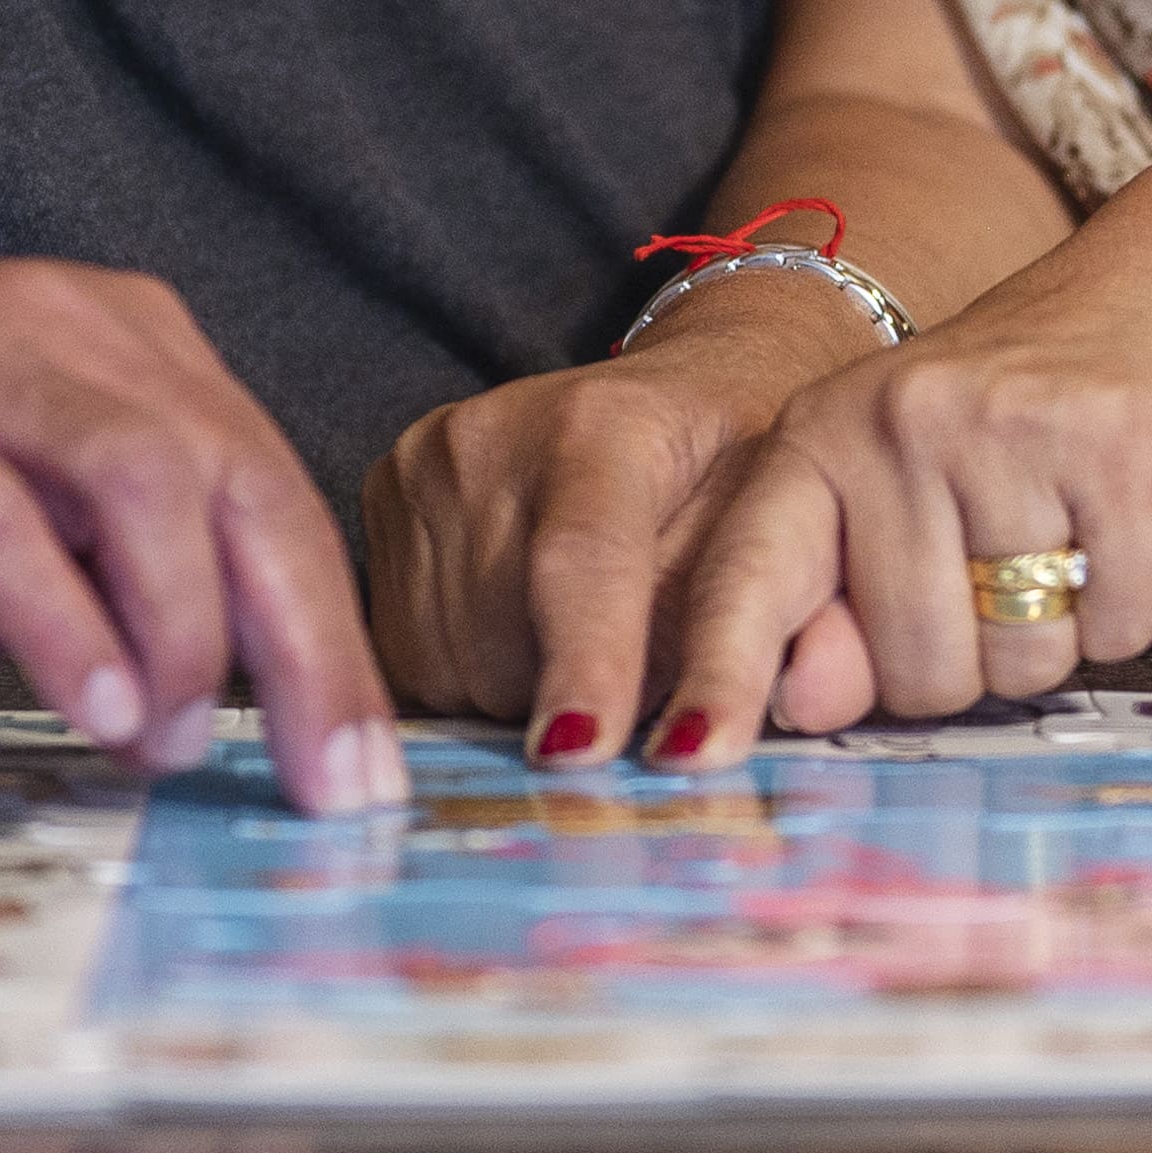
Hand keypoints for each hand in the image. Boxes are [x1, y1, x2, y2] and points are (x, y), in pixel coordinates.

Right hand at [0, 260, 402, 813]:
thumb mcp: (15, 530)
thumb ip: (119, 587)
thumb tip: (223, 713)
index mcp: (131, 345)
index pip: (275, 491)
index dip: (334, 635)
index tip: (364, 766)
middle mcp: (71, 330)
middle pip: (242, 479)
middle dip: (307, 645)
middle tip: (328, 781)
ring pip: (144, 477)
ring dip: (181, 628)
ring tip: (169, 743)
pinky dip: (60, 618)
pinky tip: (91, 706)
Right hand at [365, 294, 877, 760]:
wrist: (675, 398)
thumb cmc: (736, 477)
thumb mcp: (773, 534)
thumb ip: (738, 626)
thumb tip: (692, 741)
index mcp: (604, 423)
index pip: (583, 561)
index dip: (584, 665)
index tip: (582, 755)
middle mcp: (490, 436)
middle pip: (505, 640)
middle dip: (566, 703)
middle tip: (632, 697)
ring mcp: (421, 467)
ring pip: (446, 664)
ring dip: (513, 697)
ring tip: (576, 653)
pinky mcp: (378, 498)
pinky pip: (407, 657)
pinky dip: (466, 676)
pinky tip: (520, 640)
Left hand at [646, 255, 1151, 762]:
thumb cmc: (1024, 422)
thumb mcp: (905, 495)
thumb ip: (839, 605)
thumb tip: (800, 703)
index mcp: (820, 436)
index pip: (750, 575)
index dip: (719, 675)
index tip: (685, 757)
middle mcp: (896, 420)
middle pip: (914, 665)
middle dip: (971, 664)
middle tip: (1005, 576)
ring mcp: (1005, 426)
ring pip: (1021, 655)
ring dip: (1059, 637)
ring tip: (1068, 540)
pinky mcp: (1118, 444)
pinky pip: (1119, 622)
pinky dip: (1136, 607)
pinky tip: (1131, 528)